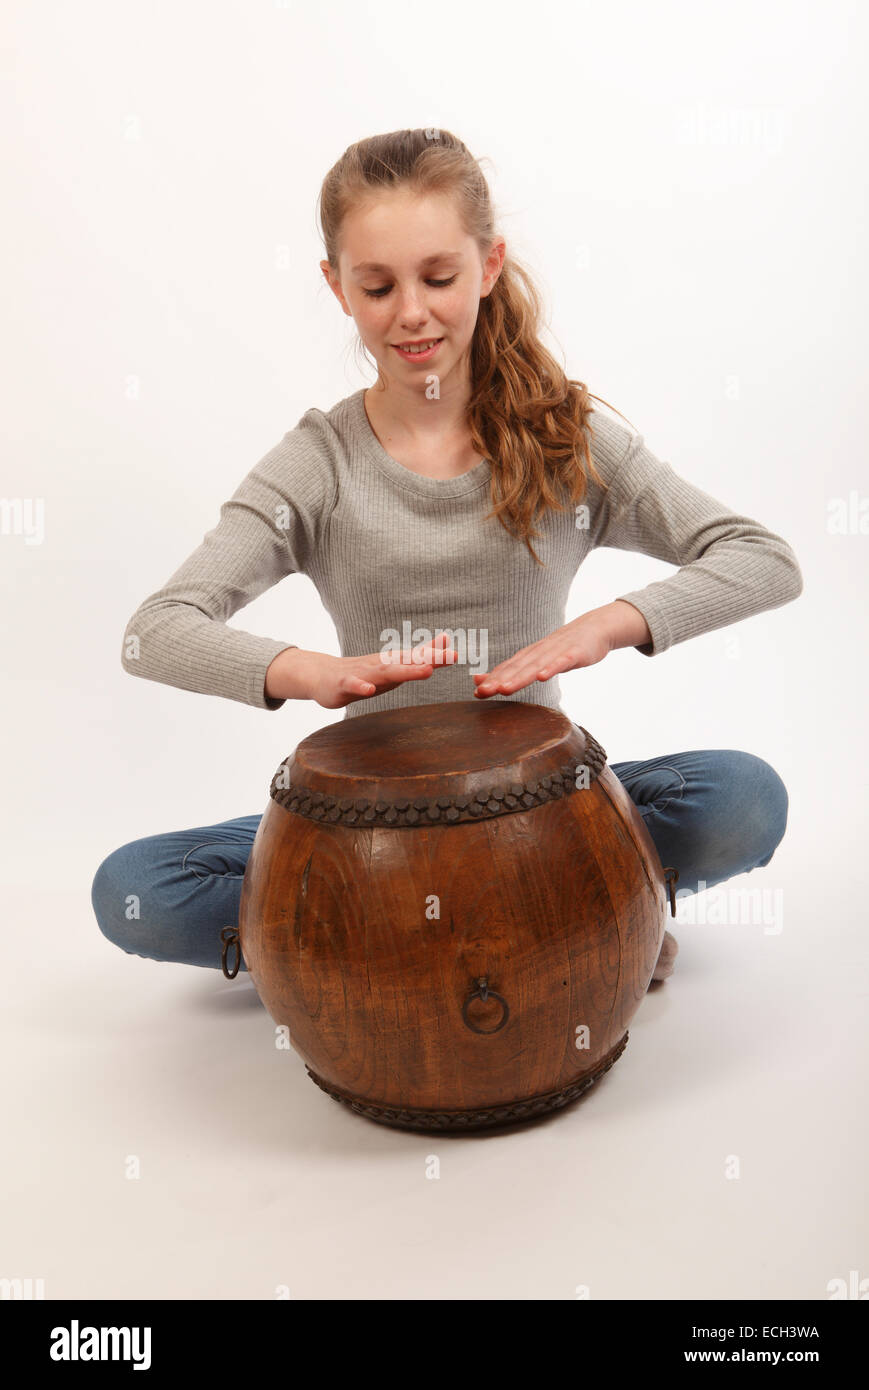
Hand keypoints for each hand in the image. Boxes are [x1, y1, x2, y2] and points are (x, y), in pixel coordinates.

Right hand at [266, 633, 457, 709]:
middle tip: (452, 657)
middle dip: (430, 660)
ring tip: (426, 671)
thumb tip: (444, 641)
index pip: (418, 658)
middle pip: (407, 662)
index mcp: (391, 663)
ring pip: (385, 672)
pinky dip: (361, 687)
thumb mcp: (392, 666)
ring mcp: (361, 674)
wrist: (320, 675)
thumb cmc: (361, 672)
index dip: (438, 656)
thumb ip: (418, 656)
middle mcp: (379, 665)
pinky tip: (370, 690)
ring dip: (406, 671)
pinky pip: (352, 685)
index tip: (458, 653)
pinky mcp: (343, 685)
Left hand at [472, 613, 612, 698]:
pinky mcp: (575, 653)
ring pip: (535, 666)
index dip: (492, 680)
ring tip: (504, 689)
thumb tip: (492, 683)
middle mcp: (539, 652)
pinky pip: (562, 662)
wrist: (595, 628)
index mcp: (530, 655)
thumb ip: (518, 670)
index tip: (476, 691)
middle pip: (517, 668)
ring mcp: (557, 652)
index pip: (508, 668)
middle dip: (498, 680)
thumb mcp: (540, 659)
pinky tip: (543, 676)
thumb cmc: (565, 648)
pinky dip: (551, 668)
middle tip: (483, 692)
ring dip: (519, 677)